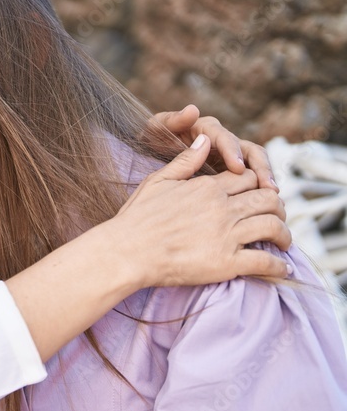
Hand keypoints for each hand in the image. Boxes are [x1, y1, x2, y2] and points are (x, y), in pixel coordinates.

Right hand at [107, 134, 290, 289]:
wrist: (126, 252)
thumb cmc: (136, 218)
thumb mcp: (157, 182)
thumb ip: (185, 161)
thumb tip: (204, 140)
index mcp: (207, 187)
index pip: (248, 177)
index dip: (258, 183)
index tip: (260, 194)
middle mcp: (221, 208)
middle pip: (268, 199)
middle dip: (278, 207)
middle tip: (278, 217)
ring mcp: (226, 235)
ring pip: (273, 226)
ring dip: (284, 234)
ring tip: (284, 242)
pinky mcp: (226, 263)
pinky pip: (265, 262)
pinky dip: (278, 266)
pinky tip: (280, 270)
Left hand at [151, 104, 278, 191]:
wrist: (147, 155)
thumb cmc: (152, 140)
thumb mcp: (155, 129)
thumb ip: (172, 120)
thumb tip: (193, 109)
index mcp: (207, 129)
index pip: (226, 139)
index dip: (233, 152)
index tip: (238, 168)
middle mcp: (224, 141)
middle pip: (251, 151)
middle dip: (261, 168)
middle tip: (268, 188)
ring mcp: (229, 157)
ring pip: (256, 166)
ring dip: (266, 180)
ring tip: (273, 197)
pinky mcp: (231, 172)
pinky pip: (250, 180)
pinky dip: (258, 191)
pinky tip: (264, 206)